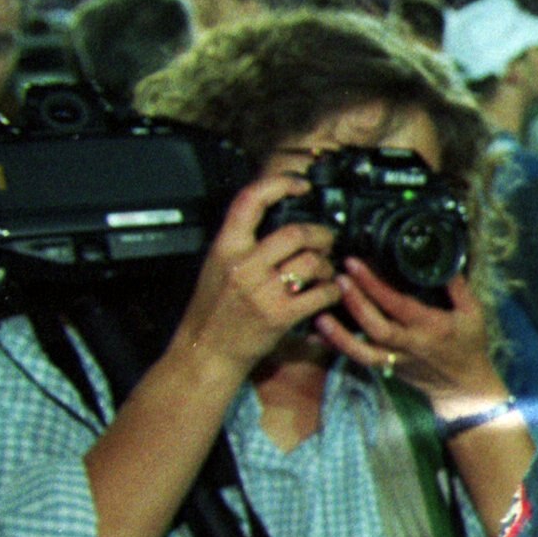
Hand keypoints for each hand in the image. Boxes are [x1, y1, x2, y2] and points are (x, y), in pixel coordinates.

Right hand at [169, 173, 341, 382]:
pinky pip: (320, 294)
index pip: (250, 201)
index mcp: (225, 247)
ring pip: (312, 262)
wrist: (205, 351)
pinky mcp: (280, 315)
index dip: (279, 184)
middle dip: (320, 234)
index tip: (299, 185)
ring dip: (327, 264)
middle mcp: (243, 265)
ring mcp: (262, 291)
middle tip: (326, 240)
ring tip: (325, 271)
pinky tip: (328, 293)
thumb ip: (242, 244)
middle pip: (295, 233)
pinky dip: (331, 291)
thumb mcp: (216, 266)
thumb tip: (277, 223)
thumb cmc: (213, 310)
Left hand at [315, 257, 510, 417]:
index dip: (375, 285)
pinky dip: (336, 347)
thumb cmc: (470, 346)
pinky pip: (357, 359)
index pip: (399, 305)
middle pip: (376, 327)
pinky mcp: (385, 367)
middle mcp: (411, 345)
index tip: (355, 264)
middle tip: (337, 278)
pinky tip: (316, 333)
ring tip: (319, 313)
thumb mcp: (474, 313)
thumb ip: (457, 286)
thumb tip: (440, 257)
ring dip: (338, 333)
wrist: (463, 388)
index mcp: (432, 328)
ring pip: (362, 350)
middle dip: (354, 303)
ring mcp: (395, 359)